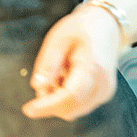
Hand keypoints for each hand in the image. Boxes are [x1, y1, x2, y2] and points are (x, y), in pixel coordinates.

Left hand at [21, 3, 123, 120]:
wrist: (107, 26)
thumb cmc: (83, 28)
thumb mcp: (58, 39)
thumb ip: (48, 64)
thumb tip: (38, 87)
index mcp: (93, 67)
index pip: (70, 97)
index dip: (48, 106)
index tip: (29, 109)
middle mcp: (103, 85)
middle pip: (71, 109)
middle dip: (50, 102)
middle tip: (44, 78)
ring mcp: (105, 92)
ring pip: (73, 111)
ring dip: (58, 99)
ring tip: (59, 73)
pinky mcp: (103, 95)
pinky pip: (79, 106)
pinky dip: (66, 98)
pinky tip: (66, 78)